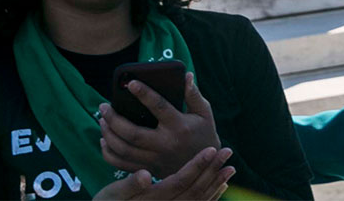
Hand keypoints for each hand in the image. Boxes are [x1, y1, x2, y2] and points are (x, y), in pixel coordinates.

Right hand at [93, 148, 234, 200]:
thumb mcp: (112, 196)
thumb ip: (130, 186)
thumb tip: (145, 175)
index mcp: (153, 200)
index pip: (181, 181)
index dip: (197, 165)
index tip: (211, 149)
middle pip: (195, 190)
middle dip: (212, 171)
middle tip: (228, 151)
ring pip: (199, 200)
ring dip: (216, 183)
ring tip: (231, 167)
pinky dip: (211, 197)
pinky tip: (221, 187)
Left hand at [100, 70, 219, 178]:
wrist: (204, 166)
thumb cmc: (203, 133)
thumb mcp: (204, 113)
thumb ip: (193, 94)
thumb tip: (185, 75)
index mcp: (179, 126)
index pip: (159, 107)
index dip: (144, 94)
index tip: (130, 83)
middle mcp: (165, 144)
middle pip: (133, 134)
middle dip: (114, 118)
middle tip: (103, 105)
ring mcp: (155, 160)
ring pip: (124, 150)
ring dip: (108, 134)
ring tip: (102, 119)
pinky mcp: (147, 170)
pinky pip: (121, 165)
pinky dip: (108, 153)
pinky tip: (104, 140)